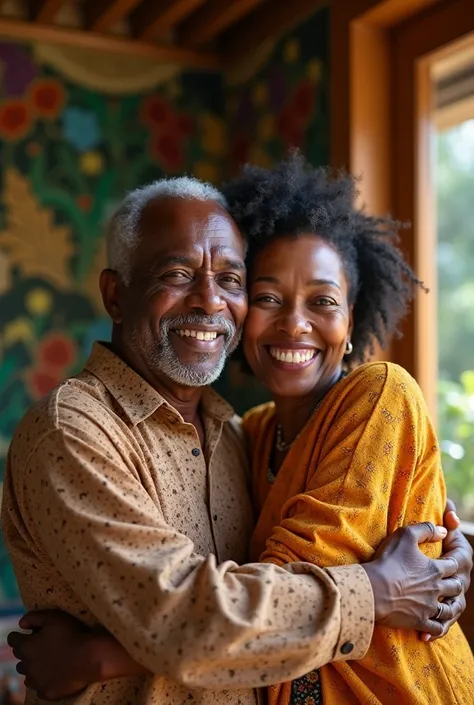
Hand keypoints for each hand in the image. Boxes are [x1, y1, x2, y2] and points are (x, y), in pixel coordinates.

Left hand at [8, 610, 147, 699]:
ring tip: (47, 661)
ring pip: (27, 674)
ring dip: (33, 667)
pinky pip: (39, 686)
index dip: (18, 636)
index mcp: (27, 646)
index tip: (25, 634)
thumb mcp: (53, 617)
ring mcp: (36, 680)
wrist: (89, 658)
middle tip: (40, 646)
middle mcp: (28, 665)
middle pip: (20, 658)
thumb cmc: (72, 634)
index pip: (13, 640)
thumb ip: (34, 617)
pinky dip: (43, 680)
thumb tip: (21, 623)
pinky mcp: (46, 691)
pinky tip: (54, 674)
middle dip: (26, 652)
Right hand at [362, 522, 462, 636]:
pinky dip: (439, 627)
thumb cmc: (388, 561)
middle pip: (455, 587)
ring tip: (447, 604)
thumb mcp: (405, 535)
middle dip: (455, 584)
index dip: (453, 562)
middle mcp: (436, 589)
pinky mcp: (420, 621)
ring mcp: (429, 607)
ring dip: (450, 606)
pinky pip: (437, 628)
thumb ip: (425, 530)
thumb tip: (443, 530)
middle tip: (451, 582)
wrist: (374, 589)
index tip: (448, 561)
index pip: (454, 566)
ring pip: (449, 609)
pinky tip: (435, 625)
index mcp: (435, 569)